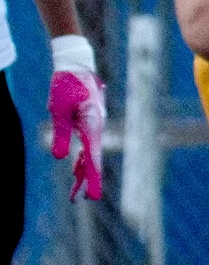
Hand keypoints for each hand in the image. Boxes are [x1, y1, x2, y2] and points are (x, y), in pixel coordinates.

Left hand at [46, 37, 103, 202]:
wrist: (77, 64)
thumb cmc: (67, 83)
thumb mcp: (58, 109)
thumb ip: (60, 134)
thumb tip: (60, 158)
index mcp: (92, 125)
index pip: (92, 157)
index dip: (92, 179)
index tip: (93, 196)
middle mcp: (96, 127)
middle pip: (92, 160)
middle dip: (86, 181)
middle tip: (80, 200)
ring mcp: (94, 125)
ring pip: (89, 154)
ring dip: (82, 172)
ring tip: (75, 194)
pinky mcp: (89, 123)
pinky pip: (87, 146)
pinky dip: (82, 159)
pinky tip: (76, 169)